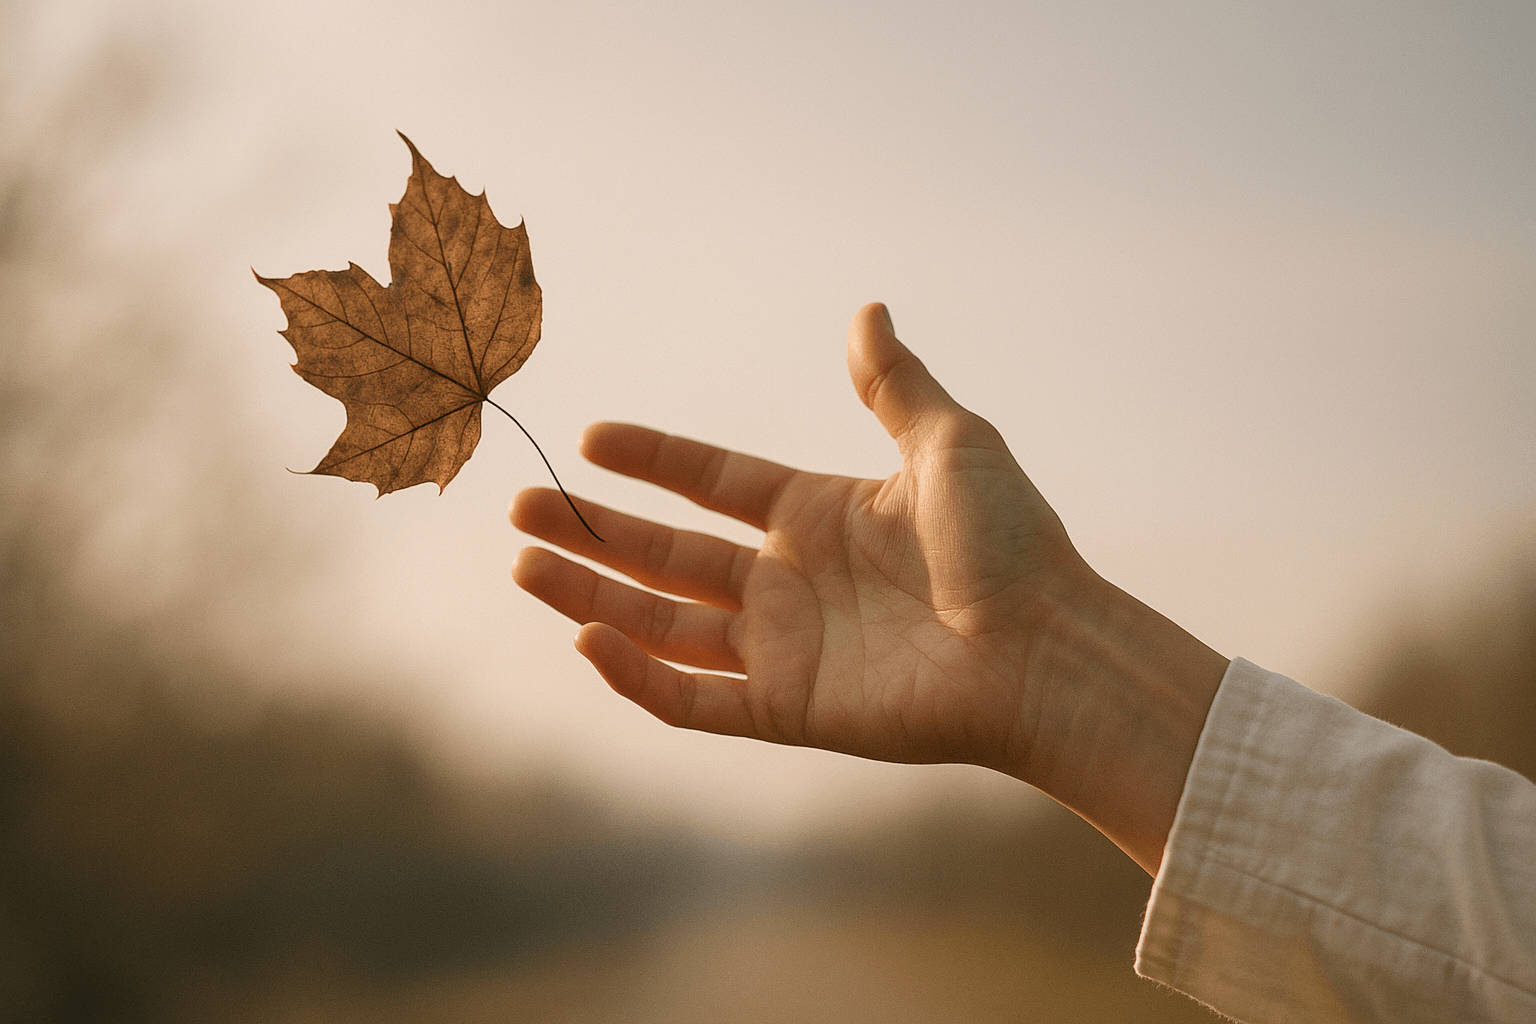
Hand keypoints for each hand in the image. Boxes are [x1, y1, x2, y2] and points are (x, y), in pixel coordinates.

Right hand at [512, 304, 1226, 873]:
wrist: (1049, 647)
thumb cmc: (1012, 544)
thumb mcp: (949, 442)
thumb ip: (894, 383)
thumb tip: (867, 308)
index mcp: (818, 514)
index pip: (711, 481)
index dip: (651, 460)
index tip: (590, 436)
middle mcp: (790, 581)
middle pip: (666, 554)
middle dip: (593, 531)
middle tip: (518, 507)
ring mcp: (784, 648)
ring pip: (662, 623)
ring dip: (591, 596)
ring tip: (522, 565)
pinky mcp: (788, 709)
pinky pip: (694, 698)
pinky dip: (638, 677)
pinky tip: (586, 639)